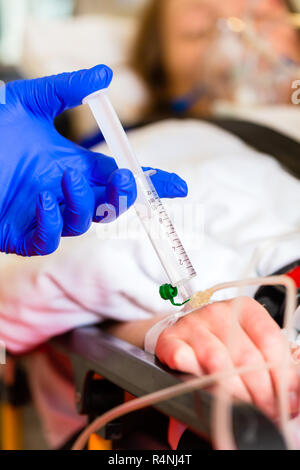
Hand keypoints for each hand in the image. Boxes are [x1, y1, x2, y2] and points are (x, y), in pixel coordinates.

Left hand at [0, 65, 187, 255]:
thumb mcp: (28, 101)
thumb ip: (66, 89)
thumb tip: (105, 75)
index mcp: (74, 166)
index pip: (120, 177)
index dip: (149, 183)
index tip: (176, 186)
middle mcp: (66, 193)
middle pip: (110, 204)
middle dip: (123, 195)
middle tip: (124, 180)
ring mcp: (48, 216)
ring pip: (84, 221)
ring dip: (82, 202)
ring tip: (63, 178)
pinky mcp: (26, 235)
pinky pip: (49, 239)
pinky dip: (50, 222)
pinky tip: (40, 200)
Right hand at [155, 297, 298, 419]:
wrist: (184, 332)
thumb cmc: (223, 340)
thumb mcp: (254, 343)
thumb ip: (277, 362)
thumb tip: (295, 389)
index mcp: (244, 308)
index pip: (270, 340)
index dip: (282, 375)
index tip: (286, 399)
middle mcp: (218, 312)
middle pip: (246, 355)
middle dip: (260, 391)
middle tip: (266, 410)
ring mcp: (192, 324)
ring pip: (217, 362)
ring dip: (233, 393)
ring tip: (241, 408)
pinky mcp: (170, 339)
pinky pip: (183, 358)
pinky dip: (193, 375)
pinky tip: (203, 385)